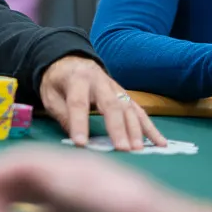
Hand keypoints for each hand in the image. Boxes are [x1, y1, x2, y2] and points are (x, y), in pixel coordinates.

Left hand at [39, 56, 164, 150]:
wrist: (71, 62)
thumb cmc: (58, 82)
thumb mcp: (50, 95)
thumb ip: (62, 113)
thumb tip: (75, 137)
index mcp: (77, 78)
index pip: (78, 102)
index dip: (79, 123)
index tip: (81, 143)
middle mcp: (100, 81)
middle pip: (110, 104)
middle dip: (117, 127)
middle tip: (122, 149)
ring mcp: (116, 88)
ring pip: (128, 108)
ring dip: (136, 129)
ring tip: (138, 150)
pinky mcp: (125, 96)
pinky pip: (140, 111)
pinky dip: (151, 128)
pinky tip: (160, 143)